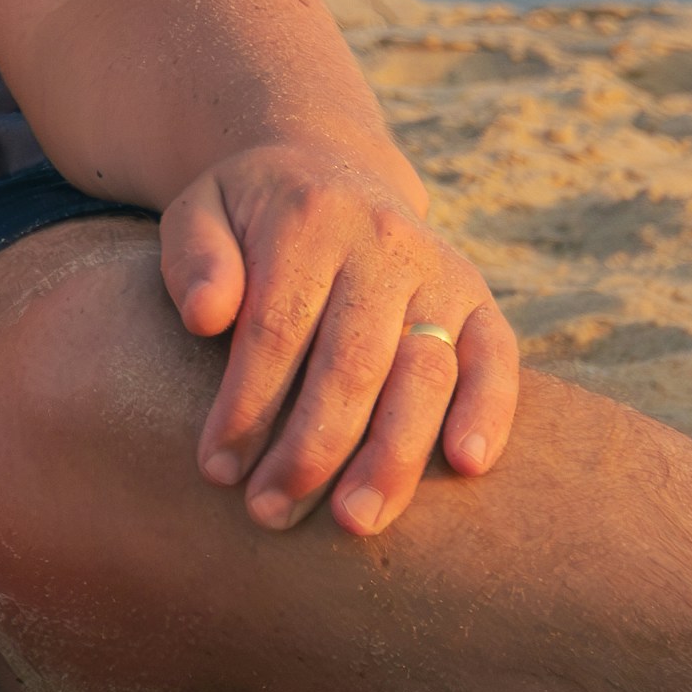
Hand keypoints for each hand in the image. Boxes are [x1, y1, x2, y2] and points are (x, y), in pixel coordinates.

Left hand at [159, 145, 515, 536]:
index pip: (275, 330)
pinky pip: (496, 357)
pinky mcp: (478, 299)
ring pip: (425, 371)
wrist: (327, 170)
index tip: (217, 469)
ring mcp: (439, 271)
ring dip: (392, 455)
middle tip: (271, 513)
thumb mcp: (198, 212)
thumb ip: (194, 259)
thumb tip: (206, 316)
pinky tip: (467, 466)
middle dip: (312, 449)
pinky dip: (490, 411)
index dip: (246, 407)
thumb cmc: (248, 216)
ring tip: (356, 521)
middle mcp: (383, 243)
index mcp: (308, 220)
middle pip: (352, 363)